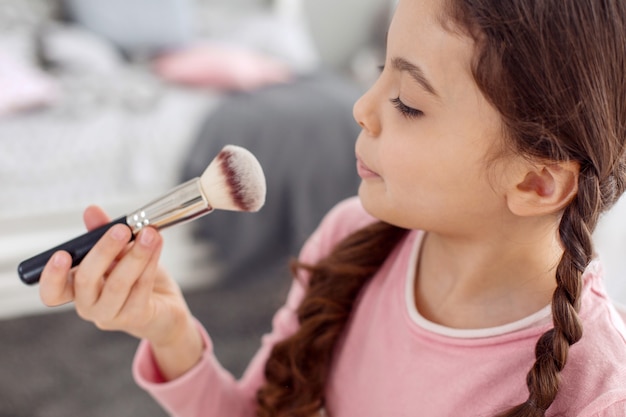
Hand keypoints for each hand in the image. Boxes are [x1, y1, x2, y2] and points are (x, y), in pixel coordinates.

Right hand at [39, 205, 203, 378]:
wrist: (165, 305)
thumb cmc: (135, 277)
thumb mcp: (117, 252)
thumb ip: (102, 233)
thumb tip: (92, 211)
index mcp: (76, 290)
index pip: (53, 292)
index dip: (52, 277)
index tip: (62, 254)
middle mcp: (89, 305)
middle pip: (86, 281)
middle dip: (104, 251)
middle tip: (122, 229)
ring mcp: (111, 314)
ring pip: (118, 284)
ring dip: (136, 255)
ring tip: (149, 234)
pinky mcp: (136, 316)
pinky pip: (141, 287)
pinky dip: (150, 262)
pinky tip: (157, 245)